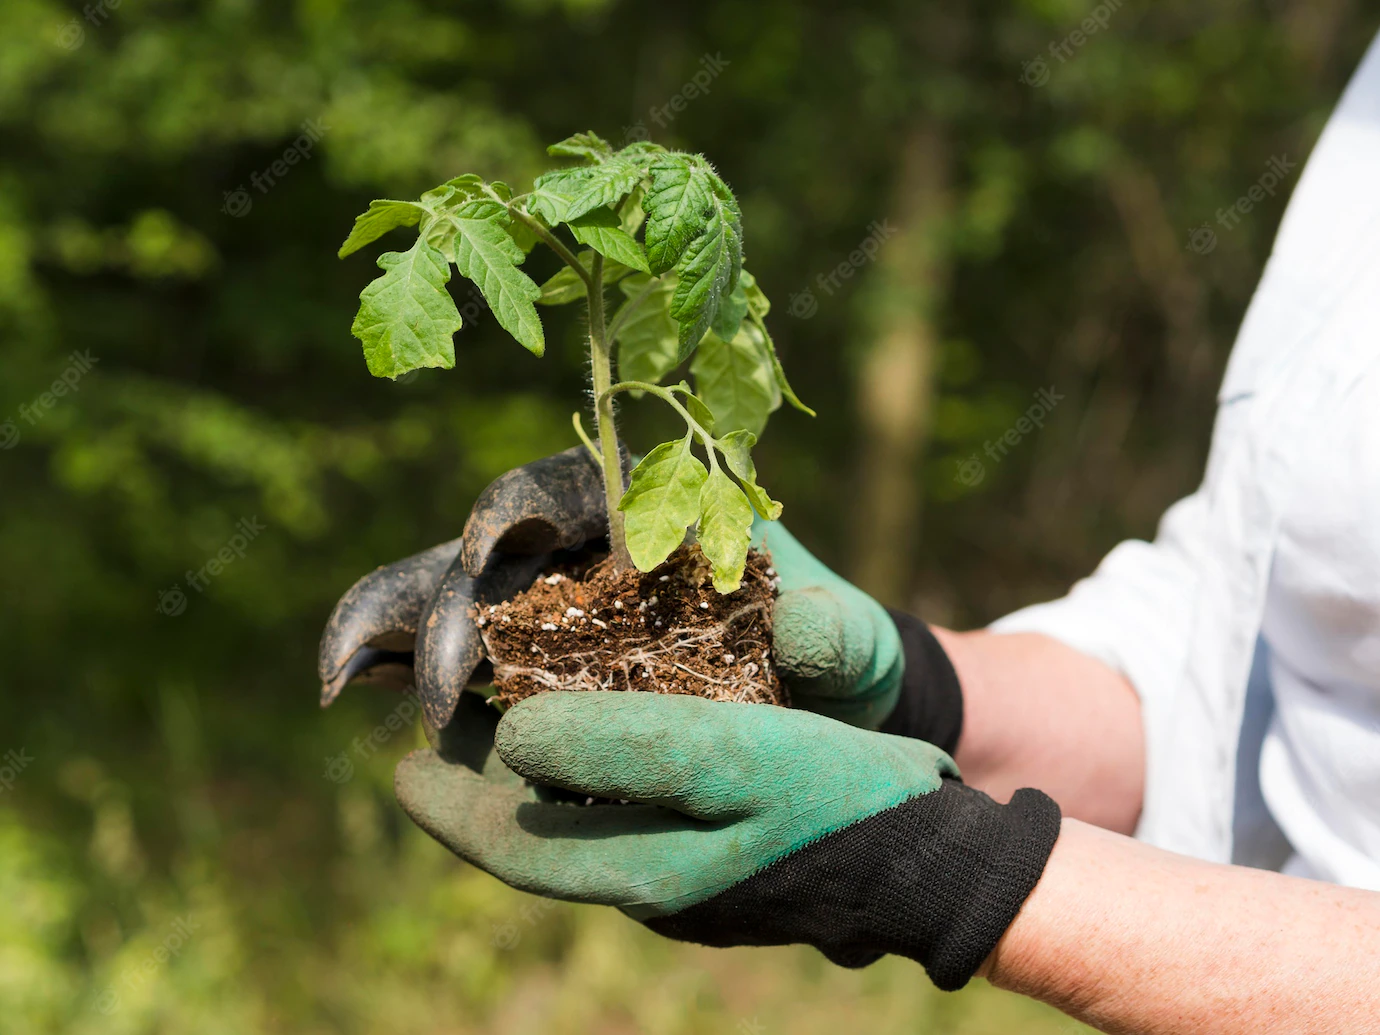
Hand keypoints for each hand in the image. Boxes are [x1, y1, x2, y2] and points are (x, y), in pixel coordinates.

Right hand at [319, 446, 959, 740]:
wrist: (821, 719)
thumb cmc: (838, 662)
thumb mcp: (854, 648)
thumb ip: (841, 637)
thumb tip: (803, 631)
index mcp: (648, 511)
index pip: (568, 487)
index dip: (518, 505)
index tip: (492, 546)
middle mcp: (580, 552)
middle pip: (487, 555)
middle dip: (446, 606)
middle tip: (437, 689)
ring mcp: (543, 611)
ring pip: (445, 600)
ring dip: (390, 631)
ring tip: (339, 680)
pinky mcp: (523, 671)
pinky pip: (451, 661)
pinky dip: (397, 669)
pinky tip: (353, 695)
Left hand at [394, 690, 1059, 990]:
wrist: (930, 852)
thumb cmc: (834, 799)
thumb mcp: (727, 760)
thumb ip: (619, 747)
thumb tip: (514, 736)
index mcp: (642, 873)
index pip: (513, 850)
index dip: (449, 808)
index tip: (399, 766)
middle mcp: (653, 885)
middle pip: (541, 836)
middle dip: (486, 786)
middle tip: (446, 726)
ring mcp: (689, 875)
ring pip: (585, 821)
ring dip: (540, 773)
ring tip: (511, 712)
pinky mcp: (723, 854)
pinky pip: (632, 811)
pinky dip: (599, 769)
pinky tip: (605, 727)